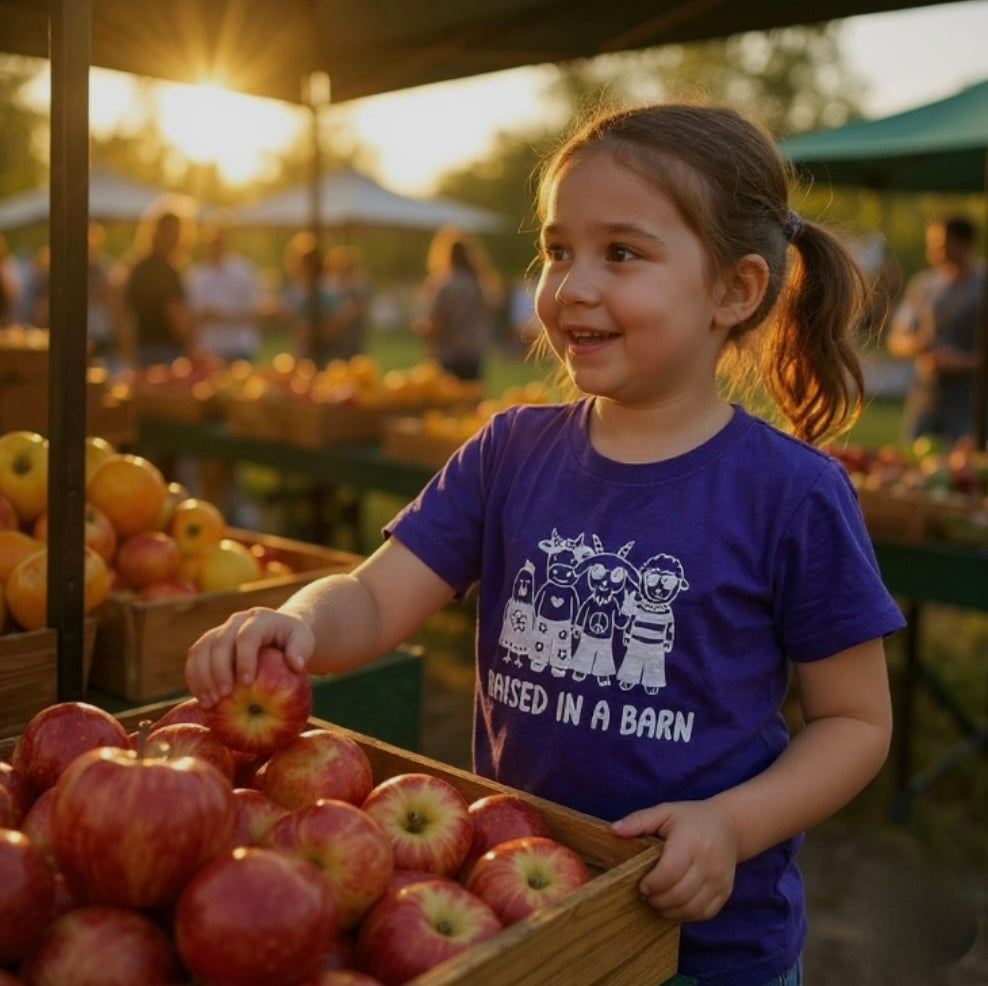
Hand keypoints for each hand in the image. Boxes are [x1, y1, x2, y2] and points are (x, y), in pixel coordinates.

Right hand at [185, 606, 315, 707]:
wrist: (278, 631)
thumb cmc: (293, 639)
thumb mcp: (304, 640)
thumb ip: (301, 650)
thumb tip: (296, 665)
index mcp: (260, 619)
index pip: (247, 636)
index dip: (244, 658)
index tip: (246, 682)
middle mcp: (236, 621)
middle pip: (220, 642)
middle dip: (219, 671)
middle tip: (223, 696)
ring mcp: (220, 630)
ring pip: (202, 649)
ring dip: (202, 676)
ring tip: (210, 702)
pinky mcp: (209, 642)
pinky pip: (195, 657)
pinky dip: (194, 677)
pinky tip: (201, 698)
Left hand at [611, 800, 739, 921]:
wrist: (729, 827)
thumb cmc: (691, 819)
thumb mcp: (665, 812)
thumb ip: (639, 821)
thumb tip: (614, 830)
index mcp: (691, 841)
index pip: (670, 871)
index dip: (652, 883)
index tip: (641, 885)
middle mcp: (709, 863)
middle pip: (679, 894)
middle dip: (657, 899)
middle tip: (645, 894)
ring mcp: (719, 880)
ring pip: (691, 908)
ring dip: (669, 910)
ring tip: (656, 900)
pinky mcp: (724, 893)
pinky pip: (703, 913)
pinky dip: (685, 915)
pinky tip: (673, 905)